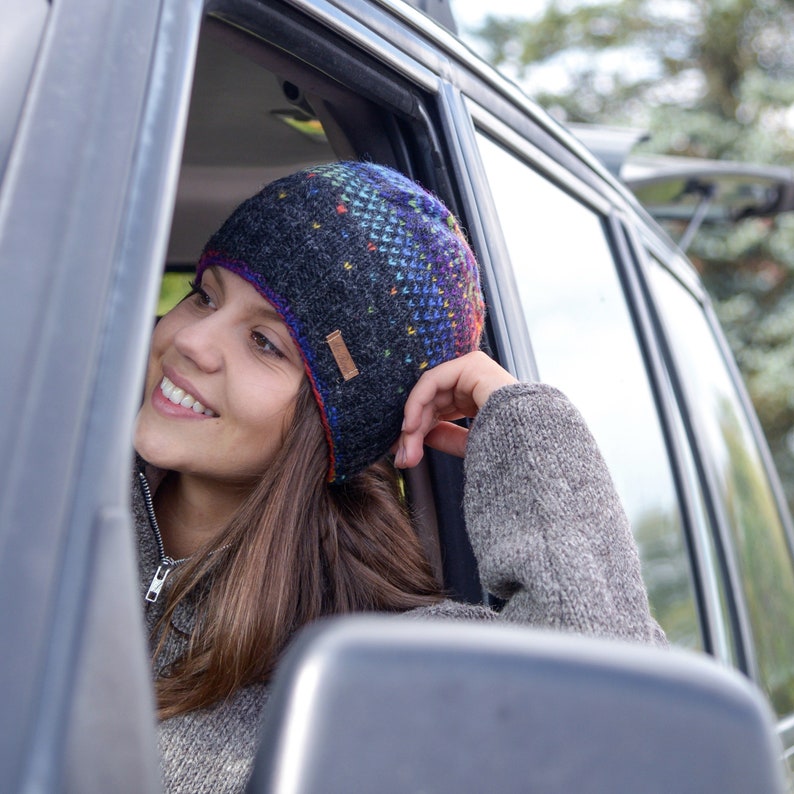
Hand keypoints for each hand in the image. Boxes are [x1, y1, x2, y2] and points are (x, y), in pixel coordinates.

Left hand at [392, 351, 517, 467]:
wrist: (532, 446)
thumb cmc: (509, 449)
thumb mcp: (468, 445)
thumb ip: (444, 436)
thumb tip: (412, 436)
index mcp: (477, 400)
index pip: (437, 411)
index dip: (418, 433)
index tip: (403, 457)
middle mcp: (475, 383)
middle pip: (430, 404)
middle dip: (413, 433)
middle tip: (403, 459)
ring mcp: (474, 370)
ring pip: (428, 394)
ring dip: (413, 422)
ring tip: (406, 450)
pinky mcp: (472, 364)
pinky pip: (433, 381)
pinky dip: (416, 402)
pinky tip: (411, 426)